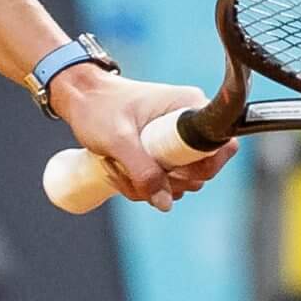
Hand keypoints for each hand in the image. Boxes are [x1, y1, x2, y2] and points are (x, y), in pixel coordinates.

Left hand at [48, 65, 237, 211]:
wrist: (79, 97)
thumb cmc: (97, 108)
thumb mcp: (119, 141)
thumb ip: (143, 171)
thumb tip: (166, 203)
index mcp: (189, 107)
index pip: (221, 146)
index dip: (203, 169)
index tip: (172, 173)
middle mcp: (189, 122)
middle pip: (200, 171)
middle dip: (165, 182)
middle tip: (130, 171)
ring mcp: (176, 138)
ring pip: (180, 180)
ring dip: (149, 186)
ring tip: (117, 168)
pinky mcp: (163, 149)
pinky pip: (164, 179)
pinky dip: (142, 185)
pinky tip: (118, 172)